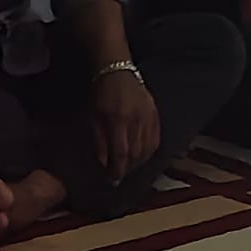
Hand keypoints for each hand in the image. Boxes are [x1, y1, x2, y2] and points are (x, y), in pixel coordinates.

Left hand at [91, 69, 160, 184]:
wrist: (118, 70)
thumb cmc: (102, 93)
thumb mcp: (94, 117)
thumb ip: (99, 141)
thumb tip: (104, 164)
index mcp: (118, 120)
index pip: (121, 153)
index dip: (117, 170)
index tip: (112, 180)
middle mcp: (136, 120)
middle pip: (136, 154)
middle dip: (127, 168)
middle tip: (119, 173)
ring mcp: (148, 116)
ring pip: (147, 149)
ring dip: (138, 162)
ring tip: (129, 166)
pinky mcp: (155, 113)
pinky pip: (156, 139)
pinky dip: (149, 151)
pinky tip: (142, 155)